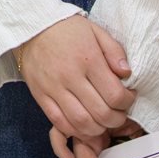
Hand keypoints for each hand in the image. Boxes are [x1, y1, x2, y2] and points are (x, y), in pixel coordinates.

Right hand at [13, 15, 134, 139]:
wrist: (30, 27)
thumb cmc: (65, 28)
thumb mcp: (96, 31)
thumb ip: (114, 51)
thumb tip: (127, 73)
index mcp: (87, 59)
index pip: (115, 95)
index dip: (128, 102)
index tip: (128, 97)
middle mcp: (70, 76)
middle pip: (101, 113)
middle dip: (117, 119)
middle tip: (119, 113)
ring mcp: (53, 88)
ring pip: (81, 122)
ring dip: (98, 129)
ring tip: (103, 121)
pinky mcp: (40, 95)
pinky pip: (58, 122)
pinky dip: (75, 130)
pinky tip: (84, 126)